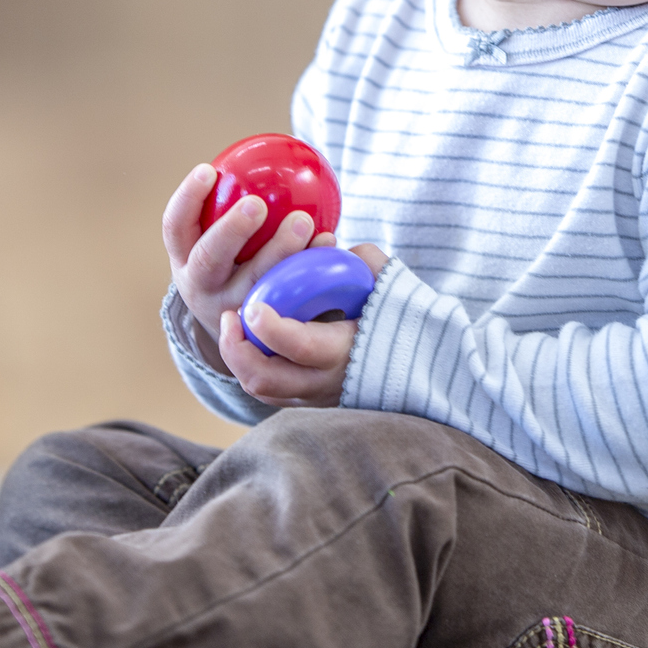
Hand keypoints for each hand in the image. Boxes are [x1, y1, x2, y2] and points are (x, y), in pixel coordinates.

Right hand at [162, 164, 333, 364]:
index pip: (175, 226)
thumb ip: (232, 204)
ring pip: (253, 282)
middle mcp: (201, 288)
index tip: (209, 169)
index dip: (187, 198)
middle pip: (209, 259)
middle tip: (258, 204)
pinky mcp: (264, 326)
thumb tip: (271, 150)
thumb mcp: (219, 240)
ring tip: (304, 221)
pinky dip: (309, 268)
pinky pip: (287, 296)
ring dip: (279, 251)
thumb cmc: (234, 261)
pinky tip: (329, 242)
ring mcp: (232, 310)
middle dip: (231, 230)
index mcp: (184, 259)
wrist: (240, 329)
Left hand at [217, 242, 387, 407]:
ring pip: (260, 388)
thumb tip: (333, 248)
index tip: (253, 306)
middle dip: (237, 348)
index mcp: (346, 350)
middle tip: (231, 315)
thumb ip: (363, 263)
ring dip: (238, 358)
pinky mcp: (304, 399)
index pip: (300, 346)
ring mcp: (312, 395)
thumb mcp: (389, 283)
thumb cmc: (401, 317)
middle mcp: (325, 380)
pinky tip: (247, 337)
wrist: (416, 365)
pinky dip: (249, 365)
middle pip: (266, 378)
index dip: (271, 328)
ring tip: (234, 324)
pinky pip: (266, 389)